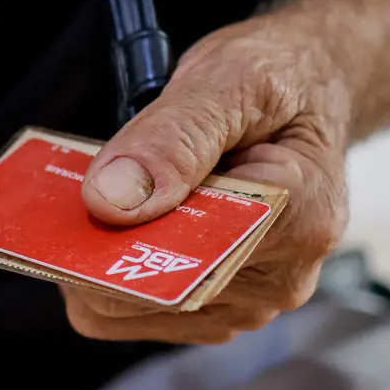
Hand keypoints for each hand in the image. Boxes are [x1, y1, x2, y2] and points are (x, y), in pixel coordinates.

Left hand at [66, 14, 353, 343]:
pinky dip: (114, 266)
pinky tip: (126, 218)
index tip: (79, 198)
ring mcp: (252, 302)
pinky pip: (136, 310)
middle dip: (100, 242)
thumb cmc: (279, 80)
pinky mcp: (222, 307)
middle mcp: (282, 278)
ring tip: (116, 193)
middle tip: (87, 183)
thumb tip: (111, 201)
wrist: (309, 90)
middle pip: (145, 297)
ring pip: (129, 310)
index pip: (180, 264)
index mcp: (299, 220)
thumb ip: (173, 138)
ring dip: (103, 255)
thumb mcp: (232, 78)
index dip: (113, 238)